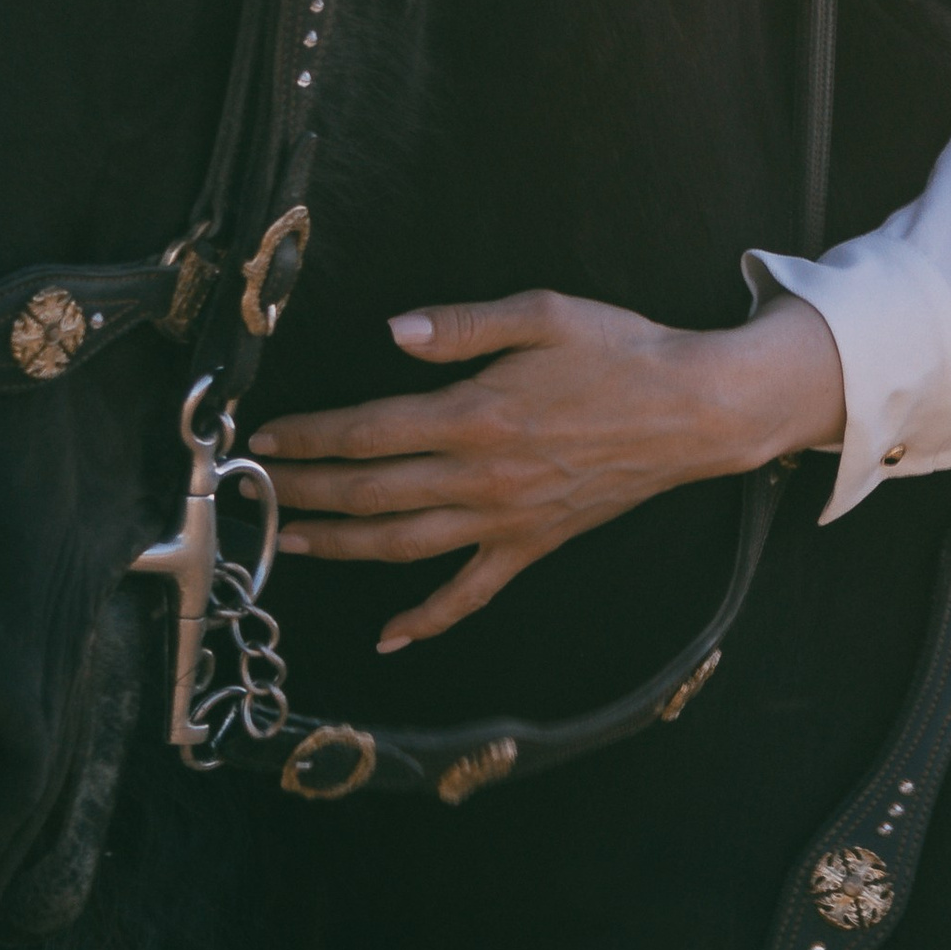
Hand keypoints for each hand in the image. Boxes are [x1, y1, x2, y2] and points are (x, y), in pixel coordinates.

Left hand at [248, 290, 845, 651]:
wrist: (695, 411)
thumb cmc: (622, 352)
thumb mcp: (543, 313)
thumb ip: (461, 326)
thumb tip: (392, 333)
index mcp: (475, 415)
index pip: (369, 432)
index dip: (311, 439)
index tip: (268, 441)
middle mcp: (481, 477)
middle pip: (372, 493)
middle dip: (307, 495)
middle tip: (255, 495)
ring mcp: (506, 519)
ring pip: (404, 545)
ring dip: (342, 547)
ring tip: (290, 544)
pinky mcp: (533, 544)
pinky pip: (471, 592)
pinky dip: (428, 620)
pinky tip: (391, 636)